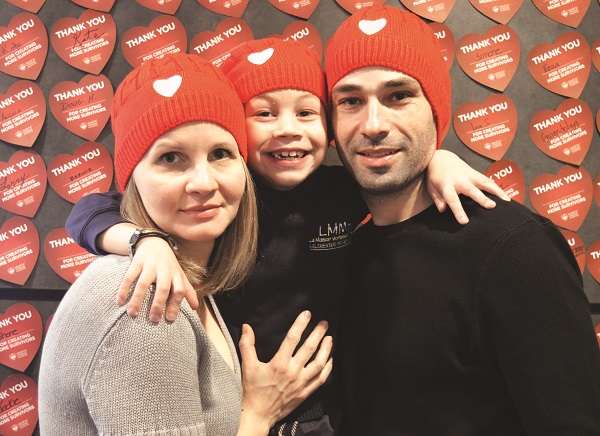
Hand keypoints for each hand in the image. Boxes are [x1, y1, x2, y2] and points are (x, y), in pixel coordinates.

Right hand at [116, 237, 198, 321]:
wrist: (154, 242)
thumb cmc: (168, 265)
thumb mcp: (179, 275)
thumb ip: (187, 291)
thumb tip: (196, 307)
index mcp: (176, 274)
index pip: (179, 290)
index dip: (176, 304)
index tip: (170, 318)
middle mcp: (164, 270)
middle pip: (163, 288)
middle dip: (158, 304)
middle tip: (153, 319)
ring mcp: (149, 265)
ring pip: (143, 283)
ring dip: (137, 299)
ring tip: (132, 314)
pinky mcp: (136, 262)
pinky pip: (129, 277)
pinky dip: (124, 289)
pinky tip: (119, 302)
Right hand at [238, 311, 332, 432]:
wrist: (258, 415)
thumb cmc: (252, 390)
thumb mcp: (247, 366)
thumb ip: (247, 344)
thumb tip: (246, 326)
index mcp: (279, 364)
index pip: (293, 338)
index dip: (301, 324)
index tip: (307, 314)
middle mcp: (292, 372)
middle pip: (309, 348)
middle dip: (318, 334)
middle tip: (324, 323)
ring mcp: (300, 383)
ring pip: (319, 364)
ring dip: (326, 350)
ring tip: (329, 338)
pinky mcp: (304, 393)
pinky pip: (320, 379)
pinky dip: (327, 369)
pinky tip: (330, 360)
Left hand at [426, 149, 509, 224]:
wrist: (441, 158)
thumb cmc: (435, 176)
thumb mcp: (431, 187)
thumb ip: (437, 199)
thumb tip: (443, 210)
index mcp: (446, 185)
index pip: (452, 199)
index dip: (458, 210)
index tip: (464, 221)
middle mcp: (459, 179)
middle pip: (471, 190)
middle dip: (482, 198)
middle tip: (491, 206)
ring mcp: (469, 175)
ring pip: (484, 182)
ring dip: (496, 191)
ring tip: (506, 201)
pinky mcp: (476, 173)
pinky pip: (488, 180)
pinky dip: (497, 188)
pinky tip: (505, 196)